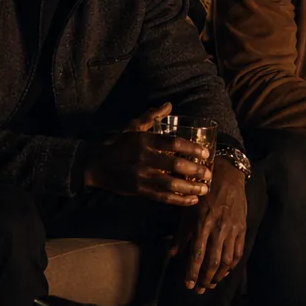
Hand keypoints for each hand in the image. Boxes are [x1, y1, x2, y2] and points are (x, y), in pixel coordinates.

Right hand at [82, 104, 212, 205]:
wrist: (96, 165)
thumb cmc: (117, 144)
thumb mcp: (132, 127)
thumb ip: (151, 116)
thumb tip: (169, 105)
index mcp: (145, 141)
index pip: (173, 143)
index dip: (192, 148)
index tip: (205, 153)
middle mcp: (145, 159)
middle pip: (176, 165)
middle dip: (196, 171)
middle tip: (209, 174)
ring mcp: (142, 177)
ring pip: (171, 184)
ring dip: (190, 188)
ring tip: (204, 190)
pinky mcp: (140, 191)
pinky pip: (163, 197)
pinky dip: (179, 200)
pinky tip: (192, 200)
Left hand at [173, 157, 247, 291]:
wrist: (228, 175)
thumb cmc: (203, 191)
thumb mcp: (187, 209)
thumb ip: (182, 234)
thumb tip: (173, 254)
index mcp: (202, 224)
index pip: (197, 255)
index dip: (192, 272)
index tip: (188, 284)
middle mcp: (218, 229)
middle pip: (213, 262)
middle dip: (205, 278)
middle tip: (199, 289)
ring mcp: (232, 229)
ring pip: (227, 260)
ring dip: (219, 275)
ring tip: (211, 283)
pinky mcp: (242, 228)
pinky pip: (238, 251)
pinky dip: (232, 265)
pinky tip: (225, 271)